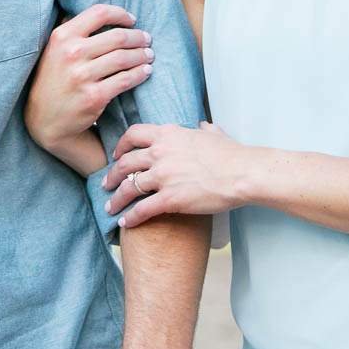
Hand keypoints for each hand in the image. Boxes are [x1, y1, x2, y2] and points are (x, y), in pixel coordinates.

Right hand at [24, 3, 153, 159]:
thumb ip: (74, 31)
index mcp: (62, 36)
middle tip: (147, 39)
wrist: (44, 118)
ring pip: (124, 58)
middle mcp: (71, 53)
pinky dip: (140, 74)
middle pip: (118, 36)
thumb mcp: (55, 49)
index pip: (99, 13)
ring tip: (149, 55)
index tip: (132, 20)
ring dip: (142, 55)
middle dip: (138, 37)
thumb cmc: (54, 79)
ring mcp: (82, 76)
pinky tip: (145, 71)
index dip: (120, 14)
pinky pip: (125, 80)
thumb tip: (105, 14)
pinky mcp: (94, 96)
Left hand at [105, 122, 248, 226]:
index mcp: (168, 135)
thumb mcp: (213, 134)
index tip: (116, 155)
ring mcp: (163, 176)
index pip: (133, 134)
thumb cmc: (231, 154)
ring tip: (110, 207)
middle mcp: (160, 153)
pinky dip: (130, 218)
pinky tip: (125, 223)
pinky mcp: (169, 198)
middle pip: (125, 163)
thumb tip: (203, 125)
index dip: (121, 146)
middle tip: (106, 184)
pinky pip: (142, 209)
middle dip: (112, 175)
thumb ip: (203, 129)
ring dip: (117, 199)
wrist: (242, 173)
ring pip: (129, 187)